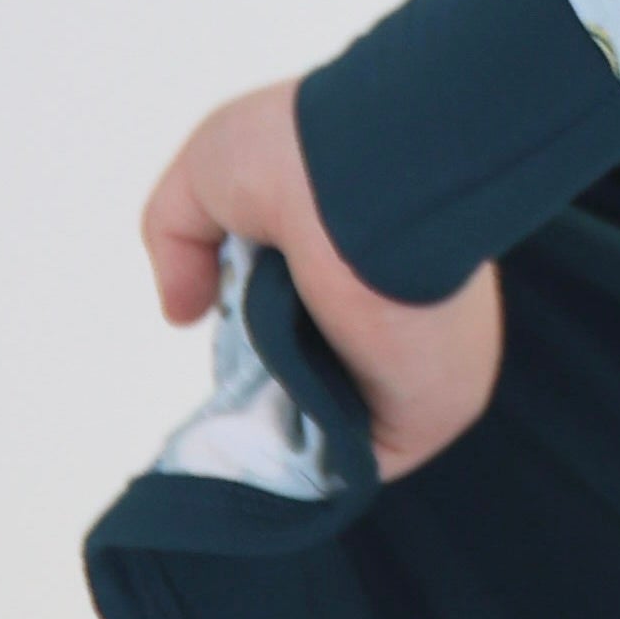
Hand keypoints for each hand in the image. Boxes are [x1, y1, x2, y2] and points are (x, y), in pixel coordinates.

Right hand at [142, 78, 504, 480]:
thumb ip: (181, 237)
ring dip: (285, 427)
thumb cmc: (303, 148)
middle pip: (325, 369)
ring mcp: (427, 353)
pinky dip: (309, 470)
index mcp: (378, 237)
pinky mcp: (438, 404)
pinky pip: (360, 464)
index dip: (263, 328)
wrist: (373, 165)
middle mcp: (412, 293)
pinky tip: (260, 456)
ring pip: (341, 421)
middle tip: (225, 387)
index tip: (227, 338)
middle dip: (269, 385)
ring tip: (236, 417)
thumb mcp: (212, 169)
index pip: (319, 305)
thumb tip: (184, 313)